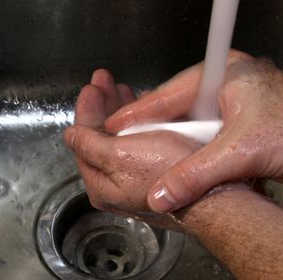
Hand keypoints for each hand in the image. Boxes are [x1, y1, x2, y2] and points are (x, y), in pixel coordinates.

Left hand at [63, 69, 200, 227]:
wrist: (212, 193)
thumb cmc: (168, 174)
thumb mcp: (119, 154)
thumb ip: (89, 144)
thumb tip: (70, 136)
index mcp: (101, 184)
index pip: (83, 142)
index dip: (86, 111)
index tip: (90, 90)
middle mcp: (115, 187)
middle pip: (100, 140)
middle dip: (102, 107)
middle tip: (104, 83)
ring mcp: (135, 182)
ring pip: (120, 141)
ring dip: (119, 113)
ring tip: (122, 90)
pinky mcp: (155, 176)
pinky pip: (139, 146)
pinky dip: (137, 125)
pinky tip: (142, 110)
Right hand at [105, 50, 282, 212]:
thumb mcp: (242, 151)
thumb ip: (196, 174)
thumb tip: (161, 195)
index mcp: (223, 75)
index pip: (165, 95)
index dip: (136, 115)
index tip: (112, 129)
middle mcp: (227, 88)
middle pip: (176, 112)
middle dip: (155, 134)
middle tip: (126, 149)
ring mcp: (237, 108)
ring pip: (192, 129)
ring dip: (178, 149)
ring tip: (153, 163)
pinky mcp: (245, 129)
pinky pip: (209, 142)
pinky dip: (197, 156)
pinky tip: (186, 169)